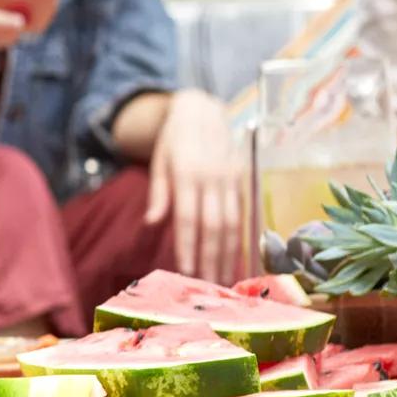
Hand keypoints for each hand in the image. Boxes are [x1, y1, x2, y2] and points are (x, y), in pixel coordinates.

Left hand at [145, 90, 246, 284]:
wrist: (203, 110)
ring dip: (230, 253)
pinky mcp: (243, 179)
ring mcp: (232, 178)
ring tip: (226, 280)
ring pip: (234, 222)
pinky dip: (242, 238)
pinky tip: (239, 257)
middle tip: (210, 286)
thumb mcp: (159, 161)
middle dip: (212, 257)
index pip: (189, 217)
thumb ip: (159, 193)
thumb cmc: (175, 141)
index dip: (189, 245)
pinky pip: (244, 214)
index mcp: (187, 173)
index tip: (186, 270)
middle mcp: (213, 177)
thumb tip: (153, 223)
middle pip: (215, 225)